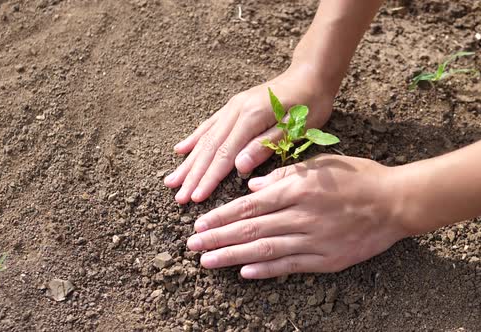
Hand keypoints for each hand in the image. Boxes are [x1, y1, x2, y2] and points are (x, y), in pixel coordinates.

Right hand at [164, 64, 336, 203]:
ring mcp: (232, 107)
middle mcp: (235, 111)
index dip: (209, 178)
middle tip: (178, 197)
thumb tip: (239, 166)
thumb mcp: (295, 128)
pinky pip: (209, 125)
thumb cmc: (309, 104)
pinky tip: (180, 150)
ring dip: (188, 162)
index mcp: (251, 118)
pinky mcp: (234, 106)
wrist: (309, 75)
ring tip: (171, 181)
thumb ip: (265, 146)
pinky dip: (193, 139)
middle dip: (192, 175)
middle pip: (209, 148)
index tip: (195, 198)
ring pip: (205, 138)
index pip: (224, 155)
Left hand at [186, 154, 410, 278]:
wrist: (396, 202)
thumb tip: (252, 187)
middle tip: (192, 246)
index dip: (221, 216)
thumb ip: (285, 174)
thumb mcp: (322, 164)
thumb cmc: (359, 177)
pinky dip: (266, 270)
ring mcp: (314, 240)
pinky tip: (244, 272)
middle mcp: (301, 215)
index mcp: (298, 189)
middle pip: (251, 229)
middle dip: (218, 238)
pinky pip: (291, 265)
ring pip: (265, 250)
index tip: (199, 224)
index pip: (250, 206)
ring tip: (208, 262)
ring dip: (233, 256)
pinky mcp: (326, 259)